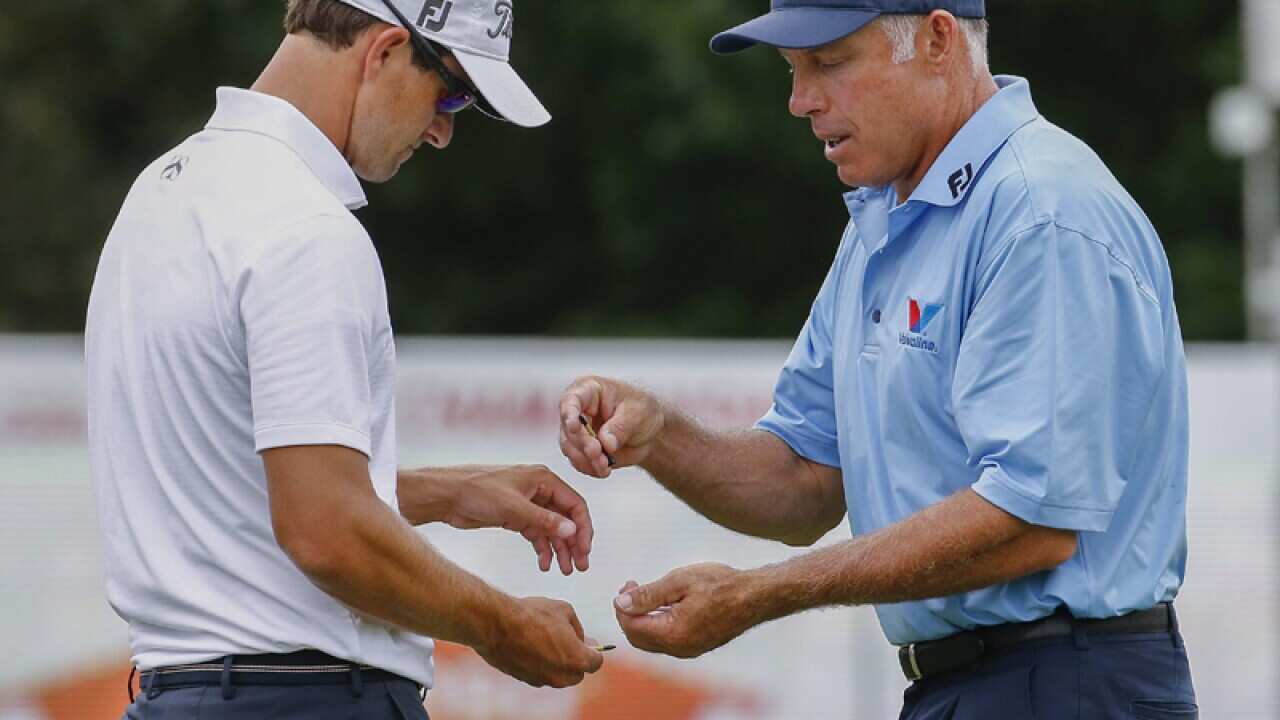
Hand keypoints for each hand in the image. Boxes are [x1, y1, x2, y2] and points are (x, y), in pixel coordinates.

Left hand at [439, 465, 593, 574]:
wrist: (446, 496)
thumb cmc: (477, 491)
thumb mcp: (513, 507)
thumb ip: (544, 520)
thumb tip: (571, 531)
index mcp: (543, 479)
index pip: (575, 505)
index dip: (582, 529)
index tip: (584, 551)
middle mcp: (539, 489)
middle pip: (566, 519)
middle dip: (573, 543)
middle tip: (579, 566)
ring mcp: (527, 504)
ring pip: (552, 529)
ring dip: (559, 549)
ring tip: (563, 570)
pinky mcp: (515, 516)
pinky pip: (536, 534)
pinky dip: (541, 549)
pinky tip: (543, 564)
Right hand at [476, 597, 604, 687]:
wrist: (497, 624)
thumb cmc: (532, 615)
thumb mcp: (564, 610)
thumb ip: (577, 627)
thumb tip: (580, 638)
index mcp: (576, 659)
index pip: (596, 663)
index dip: (593, 651)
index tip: (588, 643)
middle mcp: (561, 675)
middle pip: (578, 673)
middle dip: (576, 659)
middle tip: (568, 641)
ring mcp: (542, 680)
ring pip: (558, 675)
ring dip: (558, 663)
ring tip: (547, 641)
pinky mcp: (526, 680)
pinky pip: (541, 674)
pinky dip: (541, 664)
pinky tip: (532, 646)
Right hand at [559, 376, 664, 477]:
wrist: (647, 430)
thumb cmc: (641, 410)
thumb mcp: (638, 413)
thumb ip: (621, 427)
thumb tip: (606, 443)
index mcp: (589, 390)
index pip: (571, 399)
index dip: (569, 413)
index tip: (574, 427)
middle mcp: (577, 410)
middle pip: (568, 428)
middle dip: (582, 444)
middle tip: (598, 453)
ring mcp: (577, 432)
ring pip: (570, 448)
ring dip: (586, 460)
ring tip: (605, 466)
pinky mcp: (581, 450)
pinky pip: (579, 462)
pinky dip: (590, 468)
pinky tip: (603, 470)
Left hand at [613, 563, 757, 658]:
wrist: (756, 596)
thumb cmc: (721, 585)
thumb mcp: (679, 582)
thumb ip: (648, 595)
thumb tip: (621, 603)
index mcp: (673, 634)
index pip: (632, 626)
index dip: (623, 606)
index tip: (627, 584)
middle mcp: (679, 649)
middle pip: (638, 637)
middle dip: (629, 614)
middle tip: (631, 588)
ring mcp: (689, 650)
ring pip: (651, 640)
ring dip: (642, 619)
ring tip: (644, 593)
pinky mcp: (696, 646)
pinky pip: (667, 640)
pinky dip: (656, 624)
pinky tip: (662, 604)